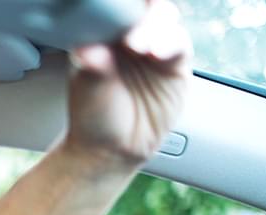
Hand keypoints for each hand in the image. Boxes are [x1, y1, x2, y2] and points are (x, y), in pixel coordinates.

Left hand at [64, 0, 193, 165]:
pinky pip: (178, 44)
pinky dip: (170, 43)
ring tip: (140, 45)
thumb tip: (89, 50)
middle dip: (139, 9)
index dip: (117, 3)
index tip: (115, 4)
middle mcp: (128, 33)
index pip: (112, 5)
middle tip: (128, 28)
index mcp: (100, 31)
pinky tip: (158, 52)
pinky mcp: (174, 62)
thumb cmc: (92, 115)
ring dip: (154, 26)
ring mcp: (153, 44)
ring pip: (162, 18)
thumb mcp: (87, 88)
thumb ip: (92, 65)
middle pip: (141, 6)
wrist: (112, 149)